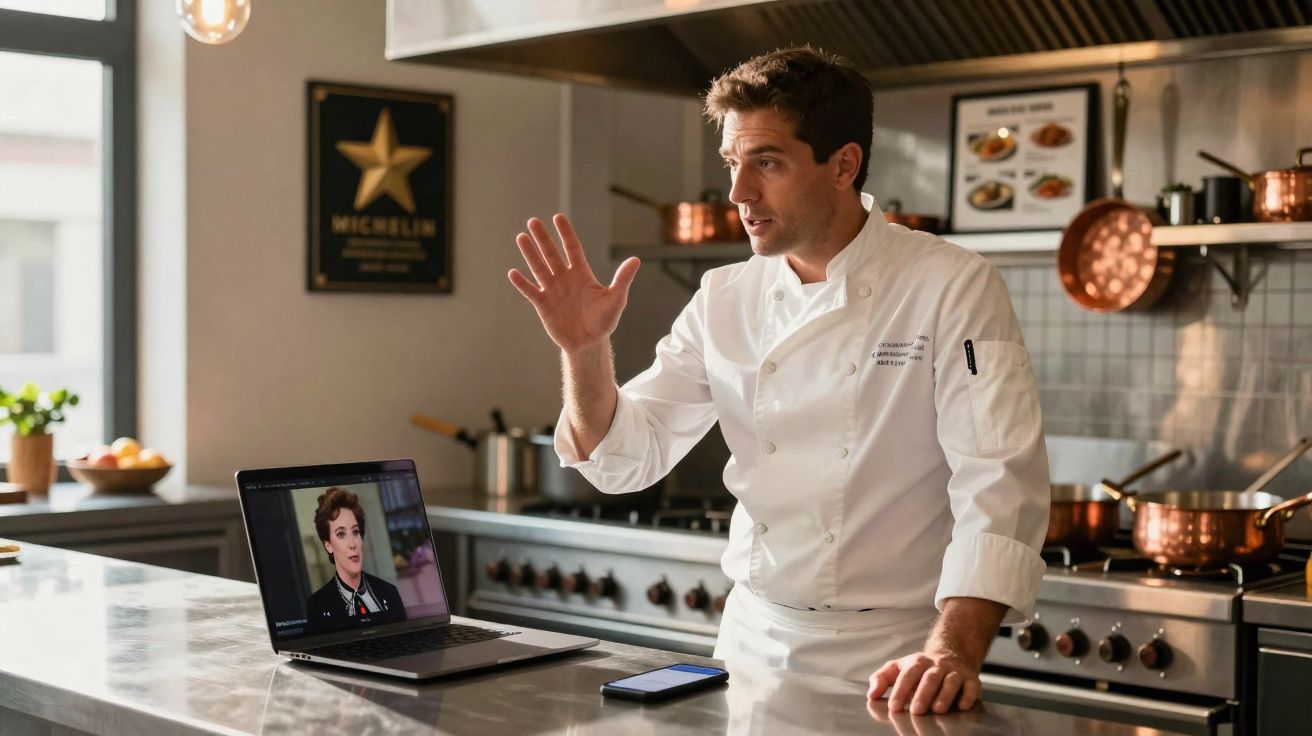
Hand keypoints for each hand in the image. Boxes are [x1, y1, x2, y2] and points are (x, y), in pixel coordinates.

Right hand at [507, 214, 639, 353]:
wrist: (589, 343)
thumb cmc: (604, 321)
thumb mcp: (616, 299)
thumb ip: (623, 279)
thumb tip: (635, 259)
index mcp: (582, 274)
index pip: (572, 248)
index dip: (565, 234)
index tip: (557, 218)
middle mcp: (565, 278)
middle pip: (552, 254)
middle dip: (543, 239)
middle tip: (533, 222)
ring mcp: (553, 290)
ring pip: (539, 268)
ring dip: (530, 254)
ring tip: (521, 238)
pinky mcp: (543, 305)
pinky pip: (531, 291)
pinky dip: (522, 283)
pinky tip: (513, 273)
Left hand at [867, 649, 980, 714]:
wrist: (952, 654)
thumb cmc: (920, 668)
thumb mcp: (898, 668)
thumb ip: (881, 679)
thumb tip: (871, 694)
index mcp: (917, 662)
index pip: (908, 675)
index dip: (901, 690)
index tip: (894, 707)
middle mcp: (937, 665)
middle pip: (930, 678)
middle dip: (923, 694)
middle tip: (916, 711)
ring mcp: (955, 671)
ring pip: (951, 681)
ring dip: (945, 695)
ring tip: (937, 710)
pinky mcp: (971, 679)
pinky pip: (972, 686)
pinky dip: (968, 696)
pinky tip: (962, 706)